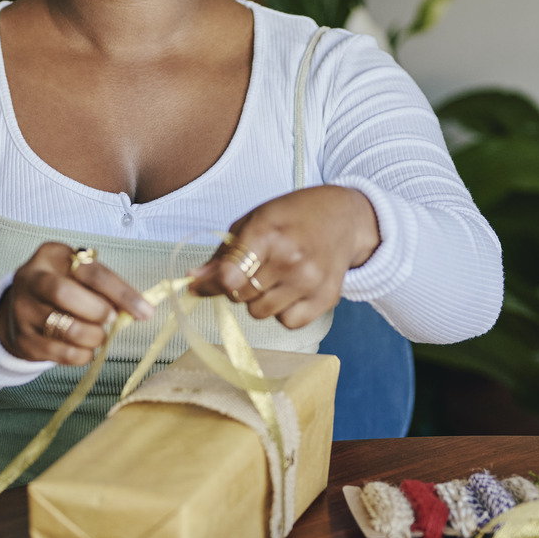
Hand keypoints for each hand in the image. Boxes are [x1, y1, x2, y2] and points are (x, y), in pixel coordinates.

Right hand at [0, 243, 153, 364]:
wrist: (19, 310)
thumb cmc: (62, 289)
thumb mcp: (79, 276)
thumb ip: (106, 288)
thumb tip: (140, 309)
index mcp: (51, 255)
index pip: (91, 272)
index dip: (122, 293)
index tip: (145, 311)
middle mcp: (31, 279)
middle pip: (65, 293)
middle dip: (97, 311)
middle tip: (111, 320)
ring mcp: (22, 310)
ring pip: (64, 327)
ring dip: (93, 336)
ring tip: (98, 335)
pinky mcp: (23, 340)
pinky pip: (60, 353)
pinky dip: (82, 355)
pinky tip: (85, 348)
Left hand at [188, 185, 380, 328]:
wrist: (345, 217)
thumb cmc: (293, 215)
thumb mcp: (253, 220)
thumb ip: (222, 254)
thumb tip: (193, 281)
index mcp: (268, 232)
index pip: (228, 276)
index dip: (211, 283)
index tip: (206, 283)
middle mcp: (291, 259)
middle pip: (240, 296)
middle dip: (237, 286)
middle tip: (252, 268)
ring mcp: (311, 281)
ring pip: (260, 313)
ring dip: (259, 300)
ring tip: (274, 276)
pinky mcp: (326, 298)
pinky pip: (287, 322)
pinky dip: (283, 311)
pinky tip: (291, 288)